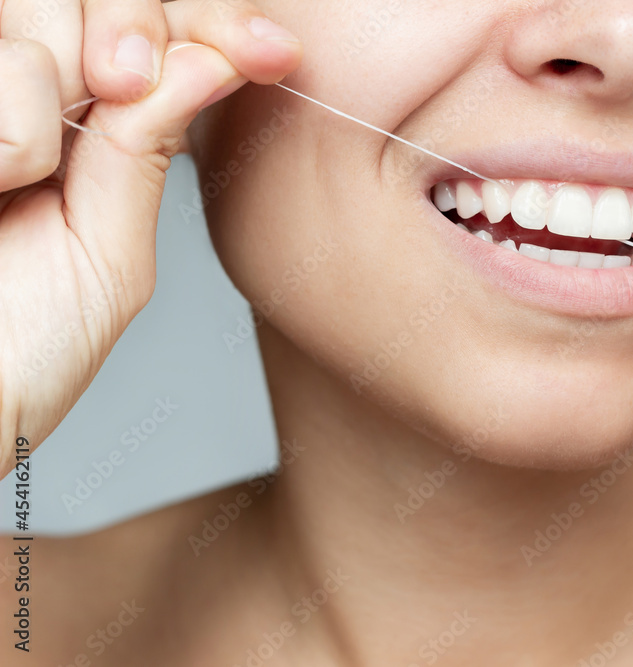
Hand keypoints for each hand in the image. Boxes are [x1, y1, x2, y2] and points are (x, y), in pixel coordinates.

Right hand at [0, 0, 301, 475]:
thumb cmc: (15, 353)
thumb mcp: (108, 258)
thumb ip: (145, 156)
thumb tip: (212, 64)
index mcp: (85, 131)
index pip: (162, 35)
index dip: (218, 28)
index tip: (271, 53)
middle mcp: (24, 95)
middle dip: (136, 26)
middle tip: (121, 84)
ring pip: (41, 13)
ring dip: (53, 92)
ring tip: (21, 175)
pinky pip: (2, 63)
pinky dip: (11, 132)